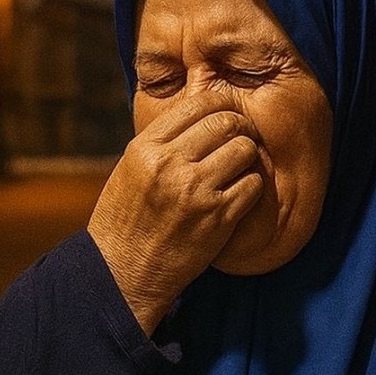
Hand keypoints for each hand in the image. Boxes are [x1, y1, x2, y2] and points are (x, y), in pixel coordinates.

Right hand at [88, 92, 263, 333]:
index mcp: (145, 149)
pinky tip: (238, 193)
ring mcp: (196, 191)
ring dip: (247, 156)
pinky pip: (252, 184)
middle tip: (239, 138)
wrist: (122, 271)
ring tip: (237, 167)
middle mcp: (170, 164)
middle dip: (239, 127)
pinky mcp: (217, 218)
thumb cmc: (124, 220)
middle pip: (225, 123)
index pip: (196, 105)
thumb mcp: (130, 170)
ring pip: (244, 150)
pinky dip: (251, 186)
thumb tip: (198, 119)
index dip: (219, 103)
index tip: (226, 111)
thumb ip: (161, 144)